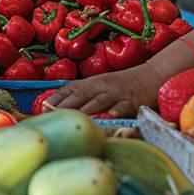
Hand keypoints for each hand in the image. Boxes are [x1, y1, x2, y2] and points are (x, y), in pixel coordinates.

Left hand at [40, 64, 161, 117]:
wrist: (152, 76)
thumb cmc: (121, 85)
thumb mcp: (99, 86)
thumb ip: (82, 95)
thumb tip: (55, 105)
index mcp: (92, 83)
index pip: (70, 89)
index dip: (56, 98)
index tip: (42, 108)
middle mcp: (101, 86)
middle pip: (80, 95)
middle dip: (65, 106)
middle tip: (51, 116)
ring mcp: (116, 93)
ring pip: (98, 101)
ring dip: (85, 110)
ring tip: (73, 118)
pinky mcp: (132, 101)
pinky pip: (123, 107)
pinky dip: (116, 112)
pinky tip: (109, 117)